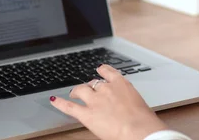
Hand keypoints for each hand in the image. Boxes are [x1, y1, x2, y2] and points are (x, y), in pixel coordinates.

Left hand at [50, 64, 167, 139]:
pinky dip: (59, 103)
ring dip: (76, 91)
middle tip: (88, 89)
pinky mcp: (87, 114)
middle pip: (94, 82)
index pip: (108, 72)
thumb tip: (126, 108)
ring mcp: (95, 100)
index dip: (102, 71)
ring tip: (73, 93)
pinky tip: (54, 100)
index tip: (100, 69)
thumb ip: (129, 103)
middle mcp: (106, 88)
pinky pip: (69, 107)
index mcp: (122, 84)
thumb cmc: (144, 121)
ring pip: (81, 90)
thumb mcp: (140, 106)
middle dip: (90, 85)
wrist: (139, 130)